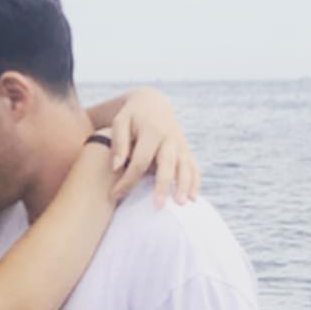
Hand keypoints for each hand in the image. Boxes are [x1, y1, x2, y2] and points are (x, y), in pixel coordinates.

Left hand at [107, 89, 199, 205]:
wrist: (153, 103)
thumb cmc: (131, 116)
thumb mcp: (120, 122)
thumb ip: (118, 143)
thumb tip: (116, 168)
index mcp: (152, 131)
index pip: (140, 160)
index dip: (128, 179)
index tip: (115, 195)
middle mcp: (169, 138)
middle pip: (167, 165)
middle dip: (162, 186)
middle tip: (158, 206)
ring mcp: (180, 145)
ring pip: (185, 167)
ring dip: (184, 186)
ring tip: (181, 204)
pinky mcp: (186, 150)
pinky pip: (193, 167)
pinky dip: (195, 182)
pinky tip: (193, 198)